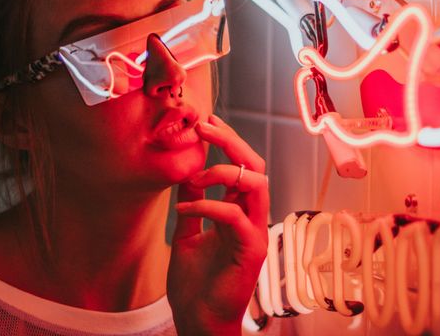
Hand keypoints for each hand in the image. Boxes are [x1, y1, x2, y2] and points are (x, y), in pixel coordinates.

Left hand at [168, 115, 269, 334]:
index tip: (205, 123)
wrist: (199, 321)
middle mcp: (251, 218)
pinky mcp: (250, 250)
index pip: (242, 166)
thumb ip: (193, 204)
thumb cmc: (196, 284)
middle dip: (231, 141)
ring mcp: (254, 233)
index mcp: (239, 212)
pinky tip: (184, 209)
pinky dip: (207, 205)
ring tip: (194, 176)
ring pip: (256, 183)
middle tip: (205, 127)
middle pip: (254, 166)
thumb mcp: (188, 233)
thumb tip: (186, 174)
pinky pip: (234, 215)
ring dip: (223, 171)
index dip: (227, 142)